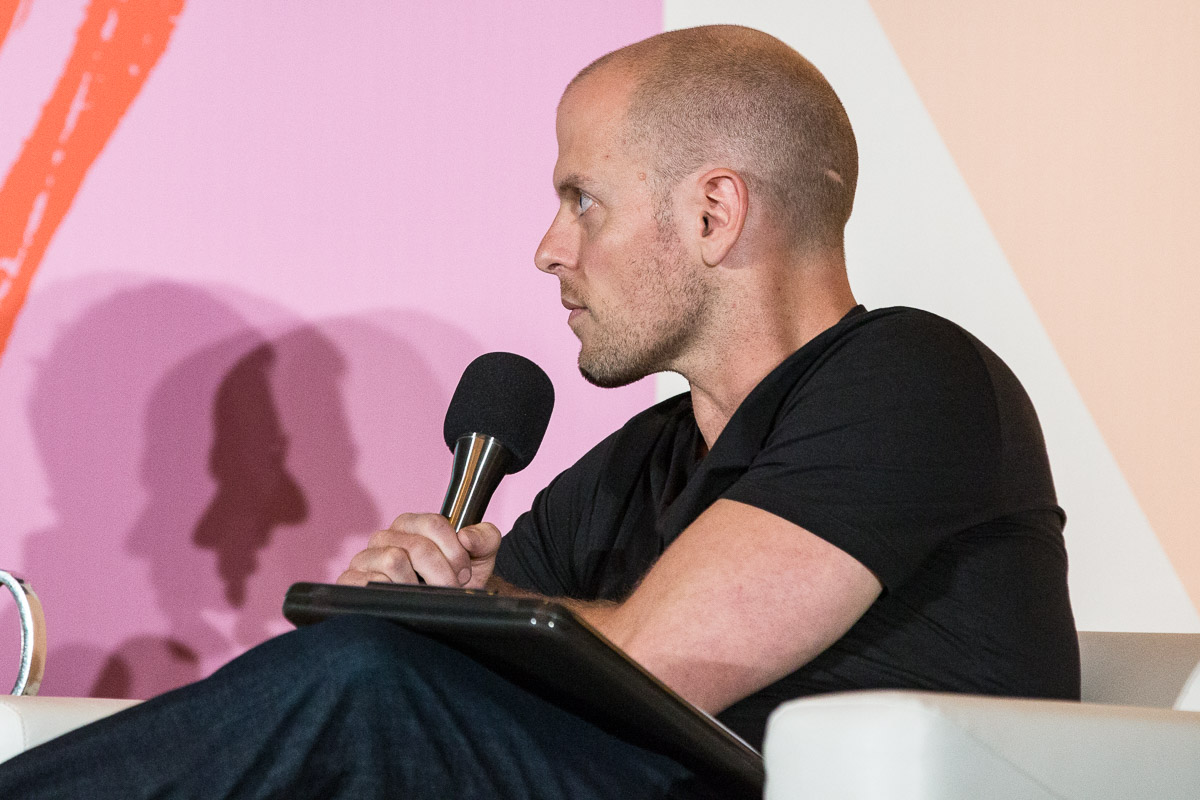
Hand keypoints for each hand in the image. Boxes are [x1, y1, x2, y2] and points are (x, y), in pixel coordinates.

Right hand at [336, 512, 500, 588]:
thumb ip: (485, 538)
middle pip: (418, 546)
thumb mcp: (479, 557)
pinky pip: (369, 580)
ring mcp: (366, 558)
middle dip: (442, 574)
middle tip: (450, 589)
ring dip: (419, 587)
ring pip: (394, 560)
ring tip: (427, 597)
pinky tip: (402, 601)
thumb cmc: (455, 580)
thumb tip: (466, 537)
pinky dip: (392, 593)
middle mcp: (385, 537)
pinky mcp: (352, 581)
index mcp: (412, 524)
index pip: (434, 524)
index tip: (464, 571)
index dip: (455, 551)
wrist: (440, 609)